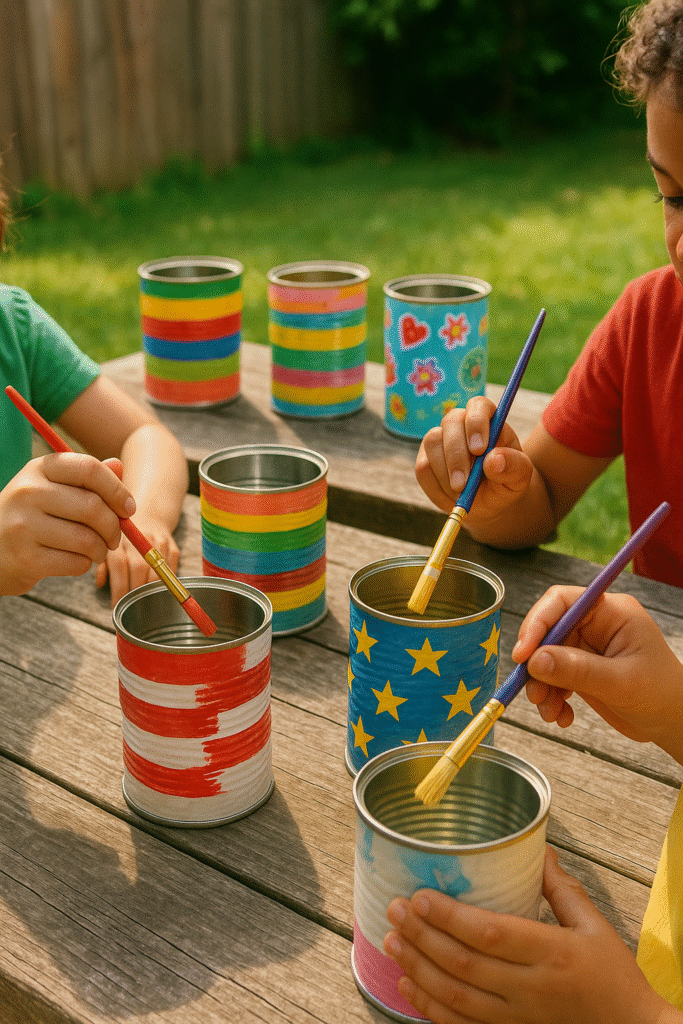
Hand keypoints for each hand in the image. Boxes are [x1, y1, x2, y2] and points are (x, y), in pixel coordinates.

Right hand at [0, 453, 135, 596]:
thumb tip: (118, 464)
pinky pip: (75, 562)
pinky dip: (84, 565)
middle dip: (114, 527)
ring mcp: (24, 525)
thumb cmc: (32, 516)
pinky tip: (77, 560)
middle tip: (115, 537)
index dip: (117, 490)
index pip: (89, 469)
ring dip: (101, 550)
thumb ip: (86, 477)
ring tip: (97, 551)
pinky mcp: (26, 557)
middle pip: (93, 507)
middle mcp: (28, 492)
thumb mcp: (52, 488)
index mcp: (39, 468)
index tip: (128, 509)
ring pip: (87, 539)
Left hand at [96, 512, 179, 606]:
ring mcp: (159, 542)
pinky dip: (164, 583)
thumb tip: (100, 584)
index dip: (118, 589)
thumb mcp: (109, 546)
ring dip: (150, 590)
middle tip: (130, 606)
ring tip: (143, 601)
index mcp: (121, 541)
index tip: (116, 605)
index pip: (120, 568)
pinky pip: (171, 571)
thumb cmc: (126, 536)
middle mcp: (140, 540)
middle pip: (139, 570)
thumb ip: (103, 565)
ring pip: (157, 573)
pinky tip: (157, 590)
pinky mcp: (173, 547)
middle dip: (134, 592)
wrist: (151, 513)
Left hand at [383, 846, 670, 1023]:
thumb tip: (537, 848)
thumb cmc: (613, 977)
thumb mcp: (594, 926)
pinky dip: (429, 1007)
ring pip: (456, 997)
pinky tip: (407, 985)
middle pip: (464, 965)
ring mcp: (519, 1018)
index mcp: (552, 953)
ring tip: (391, 940)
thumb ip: (561, 888)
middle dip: (421, 936)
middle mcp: (531, 989)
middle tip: (394, 909)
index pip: (491, 934)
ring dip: (417, 968)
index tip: (419, 896)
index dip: (450, 917)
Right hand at [415, 396, 532, 517]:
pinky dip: (436, 486)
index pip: (479, 405)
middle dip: (456, 454)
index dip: (476, 423)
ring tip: (463, 492)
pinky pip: (423, 467)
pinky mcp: (424, 457)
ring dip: (446, 472)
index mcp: (488, 418)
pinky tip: (452, 495)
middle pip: (451, 422)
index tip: (479, 450)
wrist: (489, 501)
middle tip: (463, 484)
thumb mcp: (519, 477)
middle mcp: (461, 423)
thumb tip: (493, 460)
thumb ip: (513, 466)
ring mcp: (440, 438)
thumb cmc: (506, 481)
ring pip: (433, 443)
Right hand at [512, 587, 682, 764]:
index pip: (562, 602)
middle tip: (533, 692)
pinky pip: (553, 677)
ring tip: (549, 712)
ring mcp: (587, 647)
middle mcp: (596, 625)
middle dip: (536, 663)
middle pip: (548, 631)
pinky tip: (563, 716)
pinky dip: (551, 698)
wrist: (674, 722)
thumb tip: (535, 661)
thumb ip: (578, 670)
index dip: (538, 622)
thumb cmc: (663, 694)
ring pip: (545, 658)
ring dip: (541, 686)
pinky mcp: (581, 669)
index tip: (523, 654)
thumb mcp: (621, 682)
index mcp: (611, 612)